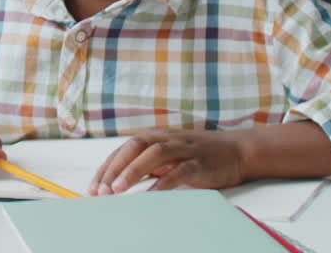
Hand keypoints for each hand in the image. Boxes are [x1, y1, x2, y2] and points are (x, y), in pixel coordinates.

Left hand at [88, 128, 248, 194]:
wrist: (237, 150)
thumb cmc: (196, 156)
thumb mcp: (167, 157)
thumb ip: (144, 165)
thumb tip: (115, 182)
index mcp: (154, 136)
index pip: (123, 149)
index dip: (106, 168)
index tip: (93, 188)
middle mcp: (166, 138)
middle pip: (134, 148)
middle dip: (114, 169)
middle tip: (100, 190)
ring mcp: (184, 149)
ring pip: (153, 155)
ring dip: (132, 171)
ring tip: (117, 189)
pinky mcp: (200, 162)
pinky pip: (180, 170)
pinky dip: (164, 181)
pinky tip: (151, 194)